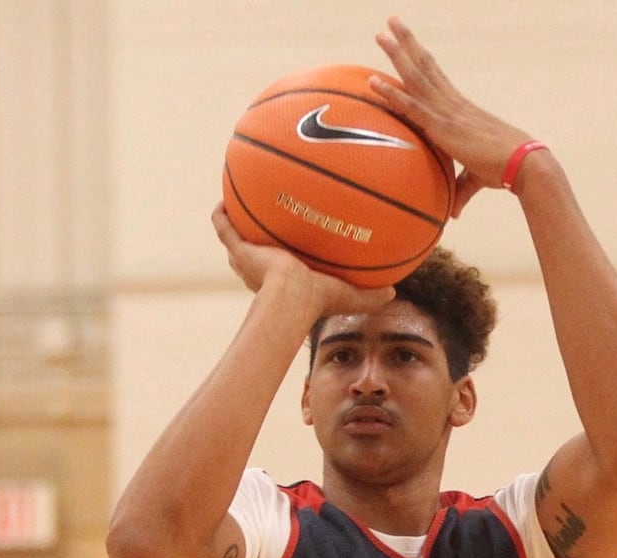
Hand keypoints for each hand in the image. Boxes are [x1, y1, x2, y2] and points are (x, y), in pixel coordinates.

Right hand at [211, 203, 394, 315]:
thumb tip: (394, 292)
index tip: (286, 237)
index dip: (278, 251)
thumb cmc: (318, 301)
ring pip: (234, 236)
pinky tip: (225, 197)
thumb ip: (370, 294)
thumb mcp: (349, 296)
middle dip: (255, 233)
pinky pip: (223, 226)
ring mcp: (246, 257)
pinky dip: (221, 213)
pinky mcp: (238, 248)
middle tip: (264, 216)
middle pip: (251, 249)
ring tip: (238, 199)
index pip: (277, 264)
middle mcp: (260, 268)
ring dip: (235, 219)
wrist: (291, 298)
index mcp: (282, 277)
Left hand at [371, 16, 534, 216]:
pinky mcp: (443, 127)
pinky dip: (391, 95)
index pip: (435, 76)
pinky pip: (412, 107)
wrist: (524, 166)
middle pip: (424, 66)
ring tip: (380, 33)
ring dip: (397, 54)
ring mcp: (447, 112)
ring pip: (416, 76)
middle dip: (406, 43)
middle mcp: (452, 103)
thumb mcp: (475, 178)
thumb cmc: (504, 171)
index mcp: (459, 109)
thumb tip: (452, 211)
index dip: (420, 57)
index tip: (407, 40)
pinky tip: (373, 82)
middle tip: (390, 22)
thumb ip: (460, 190)